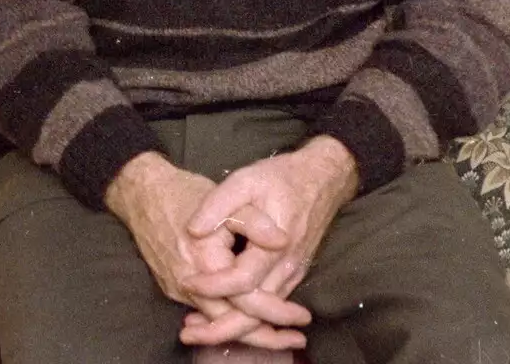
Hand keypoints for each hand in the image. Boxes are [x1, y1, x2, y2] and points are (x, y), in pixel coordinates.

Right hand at [105, 152, 308, 350]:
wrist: (140, 191)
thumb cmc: (184, 192)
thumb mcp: (226, 198)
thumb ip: (255, 222)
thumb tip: (283, 241)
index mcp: (205, 263)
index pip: (245, 303)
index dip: (277, 313)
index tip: (304, 316)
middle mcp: (188, 283)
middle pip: (231, 322)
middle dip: (265, 335)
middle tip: (296, 339)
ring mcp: (176, 287)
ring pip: (216, 319)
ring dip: (246, 328)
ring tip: (277, 333)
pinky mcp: (171, 284)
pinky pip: (203, 308)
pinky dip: (225, 315)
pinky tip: (243, 315)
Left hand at [179, 137, 357, 346]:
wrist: (322, 180)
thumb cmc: (281, 178)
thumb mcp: (245, 180)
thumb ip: (219, 204)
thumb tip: (193, 229)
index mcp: (275, 246)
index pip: (244, 280)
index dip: (214, 286)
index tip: (188, 282)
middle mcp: (286, 267)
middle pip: (256, 312)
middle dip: (222, 327)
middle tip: (187, 332)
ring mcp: (291, 273)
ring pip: (264, 315)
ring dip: (232, 328)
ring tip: (196, 331)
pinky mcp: (291, 273)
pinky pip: (269, 305)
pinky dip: (247, 318)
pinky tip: (220, 317)